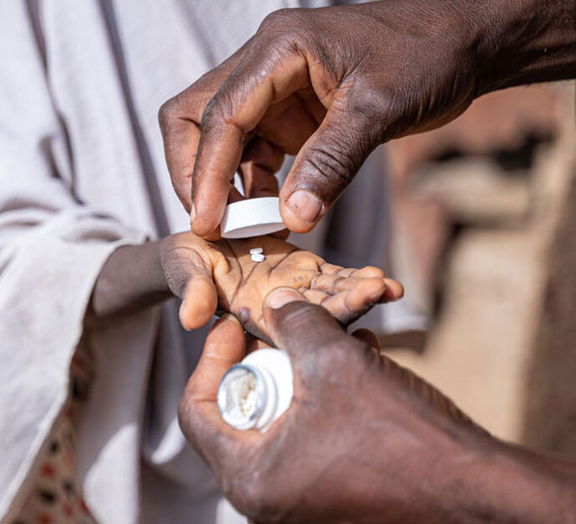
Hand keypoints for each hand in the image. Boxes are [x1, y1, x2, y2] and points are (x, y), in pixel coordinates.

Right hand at [160, 0, 477, 238]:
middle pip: (196, 116)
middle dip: (194, 171)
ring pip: (220, 136)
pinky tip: (268, 216)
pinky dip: (253, 183)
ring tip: (240, 230)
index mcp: (278, 47)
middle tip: (209, 223)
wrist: (464, 41)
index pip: (222, 114)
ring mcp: (275, 86)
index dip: (207, 172)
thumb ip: (332, 162)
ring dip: (223, 182)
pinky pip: (255, 149)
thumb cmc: (427, 56)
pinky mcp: (291, 110)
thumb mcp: (380, 109)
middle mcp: (265, 62)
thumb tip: (293, 219)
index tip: (207, 223)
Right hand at [160, 233, 401, 337]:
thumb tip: (192, 319)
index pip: (290, 328)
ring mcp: (296, 291)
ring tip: (391, 287)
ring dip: (361, 293)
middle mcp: (281, 311)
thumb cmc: (185, 263)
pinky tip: (380, 278)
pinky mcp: (305, 271)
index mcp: (254, 318)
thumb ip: (192, 292)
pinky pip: (333, 277)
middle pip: (321, 314)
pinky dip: (354, 278)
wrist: (195, 246)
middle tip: (380, 291)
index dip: (317, 322)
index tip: (345, 314)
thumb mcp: (184, 272)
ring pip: (334, 296)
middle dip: (351, 305)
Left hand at [179, 289, 575, 522]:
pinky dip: (328, 396)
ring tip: (333, 336)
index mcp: (251, 478)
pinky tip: (361, 359)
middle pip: (238, 413)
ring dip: (303, 372)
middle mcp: (269, 498)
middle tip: (285, 328)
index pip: (196, 411)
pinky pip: (314, 435)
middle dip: (265, 360)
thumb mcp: (336, 363)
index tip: (236, 324)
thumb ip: (293, 324)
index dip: (211, 358)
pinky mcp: (337, 494)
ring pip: (282, 419)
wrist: (478, 491)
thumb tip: (272, 301)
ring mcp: (304, 500)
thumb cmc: (402, 437)